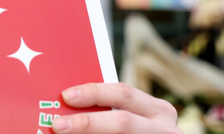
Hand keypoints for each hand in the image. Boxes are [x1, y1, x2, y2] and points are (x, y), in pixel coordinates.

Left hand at [52, 82, 180, 132]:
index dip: (93, 93)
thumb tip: (67, 102)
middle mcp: (164, 129)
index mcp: (157, 110)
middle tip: (58, 125)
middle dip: (87, 123)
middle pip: (122, 122)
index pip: (122, 93)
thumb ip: (107, 109)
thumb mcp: (132, 116)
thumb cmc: (136, 129)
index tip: (67, 96)